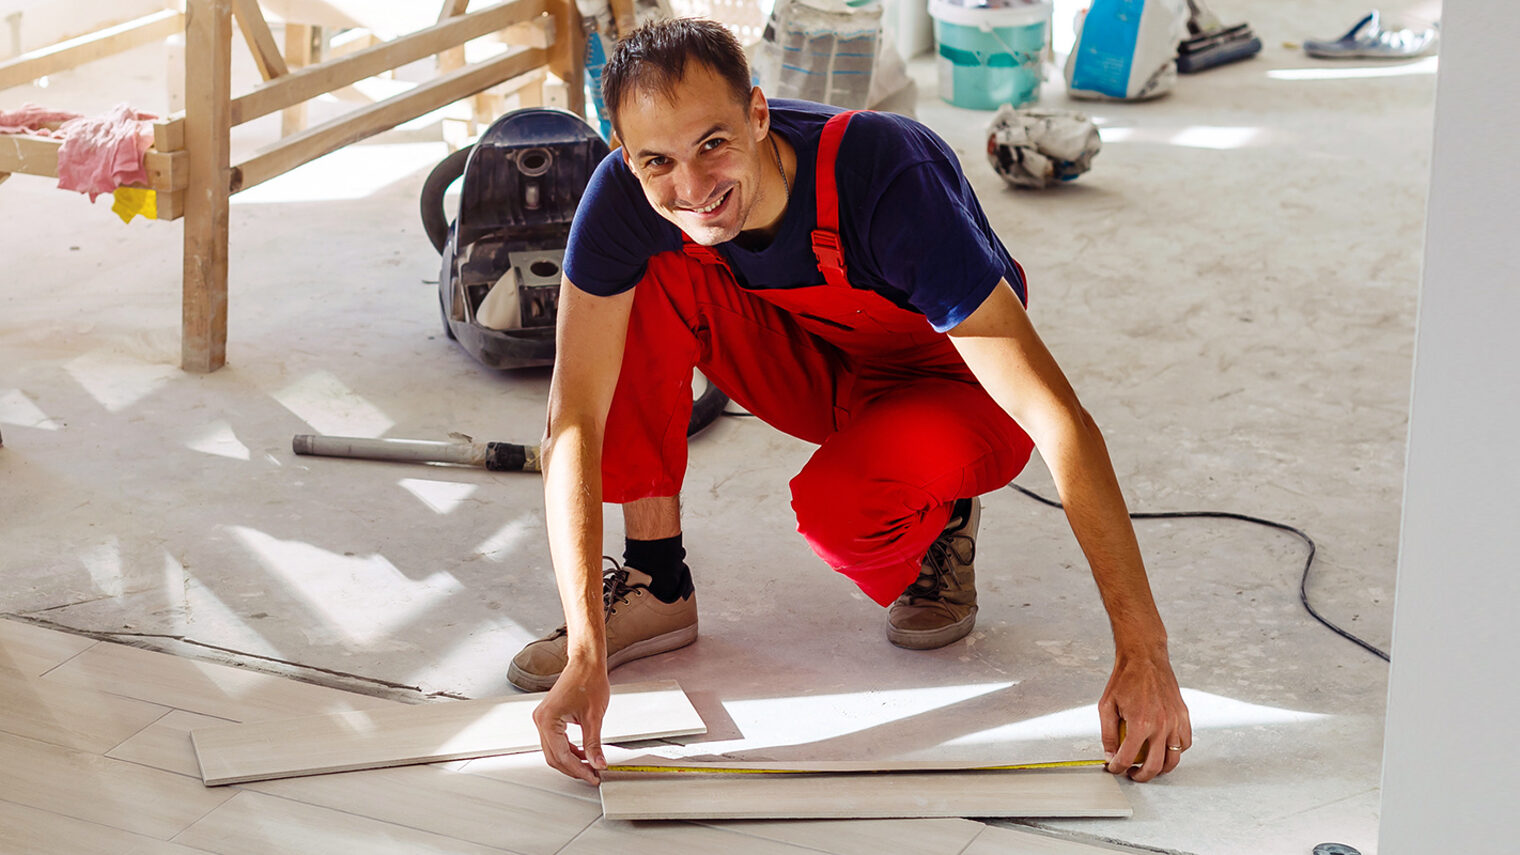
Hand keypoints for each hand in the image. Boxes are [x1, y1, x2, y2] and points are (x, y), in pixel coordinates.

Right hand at [531, 658, 610, 783]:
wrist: (586, 663)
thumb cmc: (589, 681)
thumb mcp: (594, 717)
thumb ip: (593, 744)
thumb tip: (597, 764)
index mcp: (548, 720)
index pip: (562, 755)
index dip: (578, 770)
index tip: (593, 777)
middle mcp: (540, 720)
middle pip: (554, 757)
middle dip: (573, 768)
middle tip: (592, 775)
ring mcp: (542, 719)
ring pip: (554, 751)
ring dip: (571, 760)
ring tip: (590, 766)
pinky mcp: (548, 717)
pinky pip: (555, 741)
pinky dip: (568, 750)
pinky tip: (583, 754)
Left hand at [1099, 648, 1190, 781]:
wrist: (1145, 658)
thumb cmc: (1126, 678)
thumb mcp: (1106, 706)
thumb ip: (1107, 734)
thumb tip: (1110, 754)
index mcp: (1140, 723)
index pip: (1128, 758)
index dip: (1118, 767)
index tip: (1114, 767)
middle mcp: (1161, 725)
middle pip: (1154, 766)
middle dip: (1141, 776)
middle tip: (1132, 773)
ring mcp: (1175, 721)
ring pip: (1173, 759)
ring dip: (1160, 768)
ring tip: (1148, 765)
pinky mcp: (1184, 716)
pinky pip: (1184, 744)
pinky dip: (1175, 751)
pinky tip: (1163, 748)